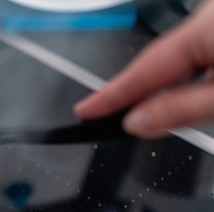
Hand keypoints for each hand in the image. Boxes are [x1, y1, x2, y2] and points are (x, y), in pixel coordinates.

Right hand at [74, 0, 213, 137]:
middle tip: (119, 121)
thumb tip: (138, 120)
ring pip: (184, 55)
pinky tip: (195, 90)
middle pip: (163, 60)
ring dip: (174, 85)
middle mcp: (210, 15)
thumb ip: (180, 111)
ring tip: (164, 113)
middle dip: (143, 93)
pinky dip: (193, 70)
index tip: (86, 111)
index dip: (111, 95)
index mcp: (207, 27)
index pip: (144, 70)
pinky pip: (201, 48)